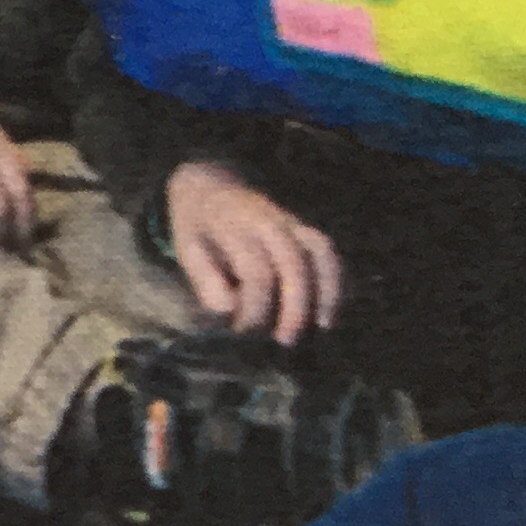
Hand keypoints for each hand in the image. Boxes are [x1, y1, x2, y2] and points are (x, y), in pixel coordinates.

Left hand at [163, 163, 345, 344]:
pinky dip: (339, 280)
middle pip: (294, 262)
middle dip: (296, 307)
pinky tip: (334, 309)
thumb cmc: (198, 226)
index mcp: (235, 225)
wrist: (208, 186)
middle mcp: (269, 220)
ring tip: (324, 326)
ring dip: (328, 291)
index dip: (254, 309)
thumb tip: (228, 310)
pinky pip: (330, 253)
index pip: (256, 273)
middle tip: (286, 339)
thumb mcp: (187, 248)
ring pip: (321, 251)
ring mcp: (291, 222)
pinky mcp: (304, 229)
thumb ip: (205, 279)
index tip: (242, 332)